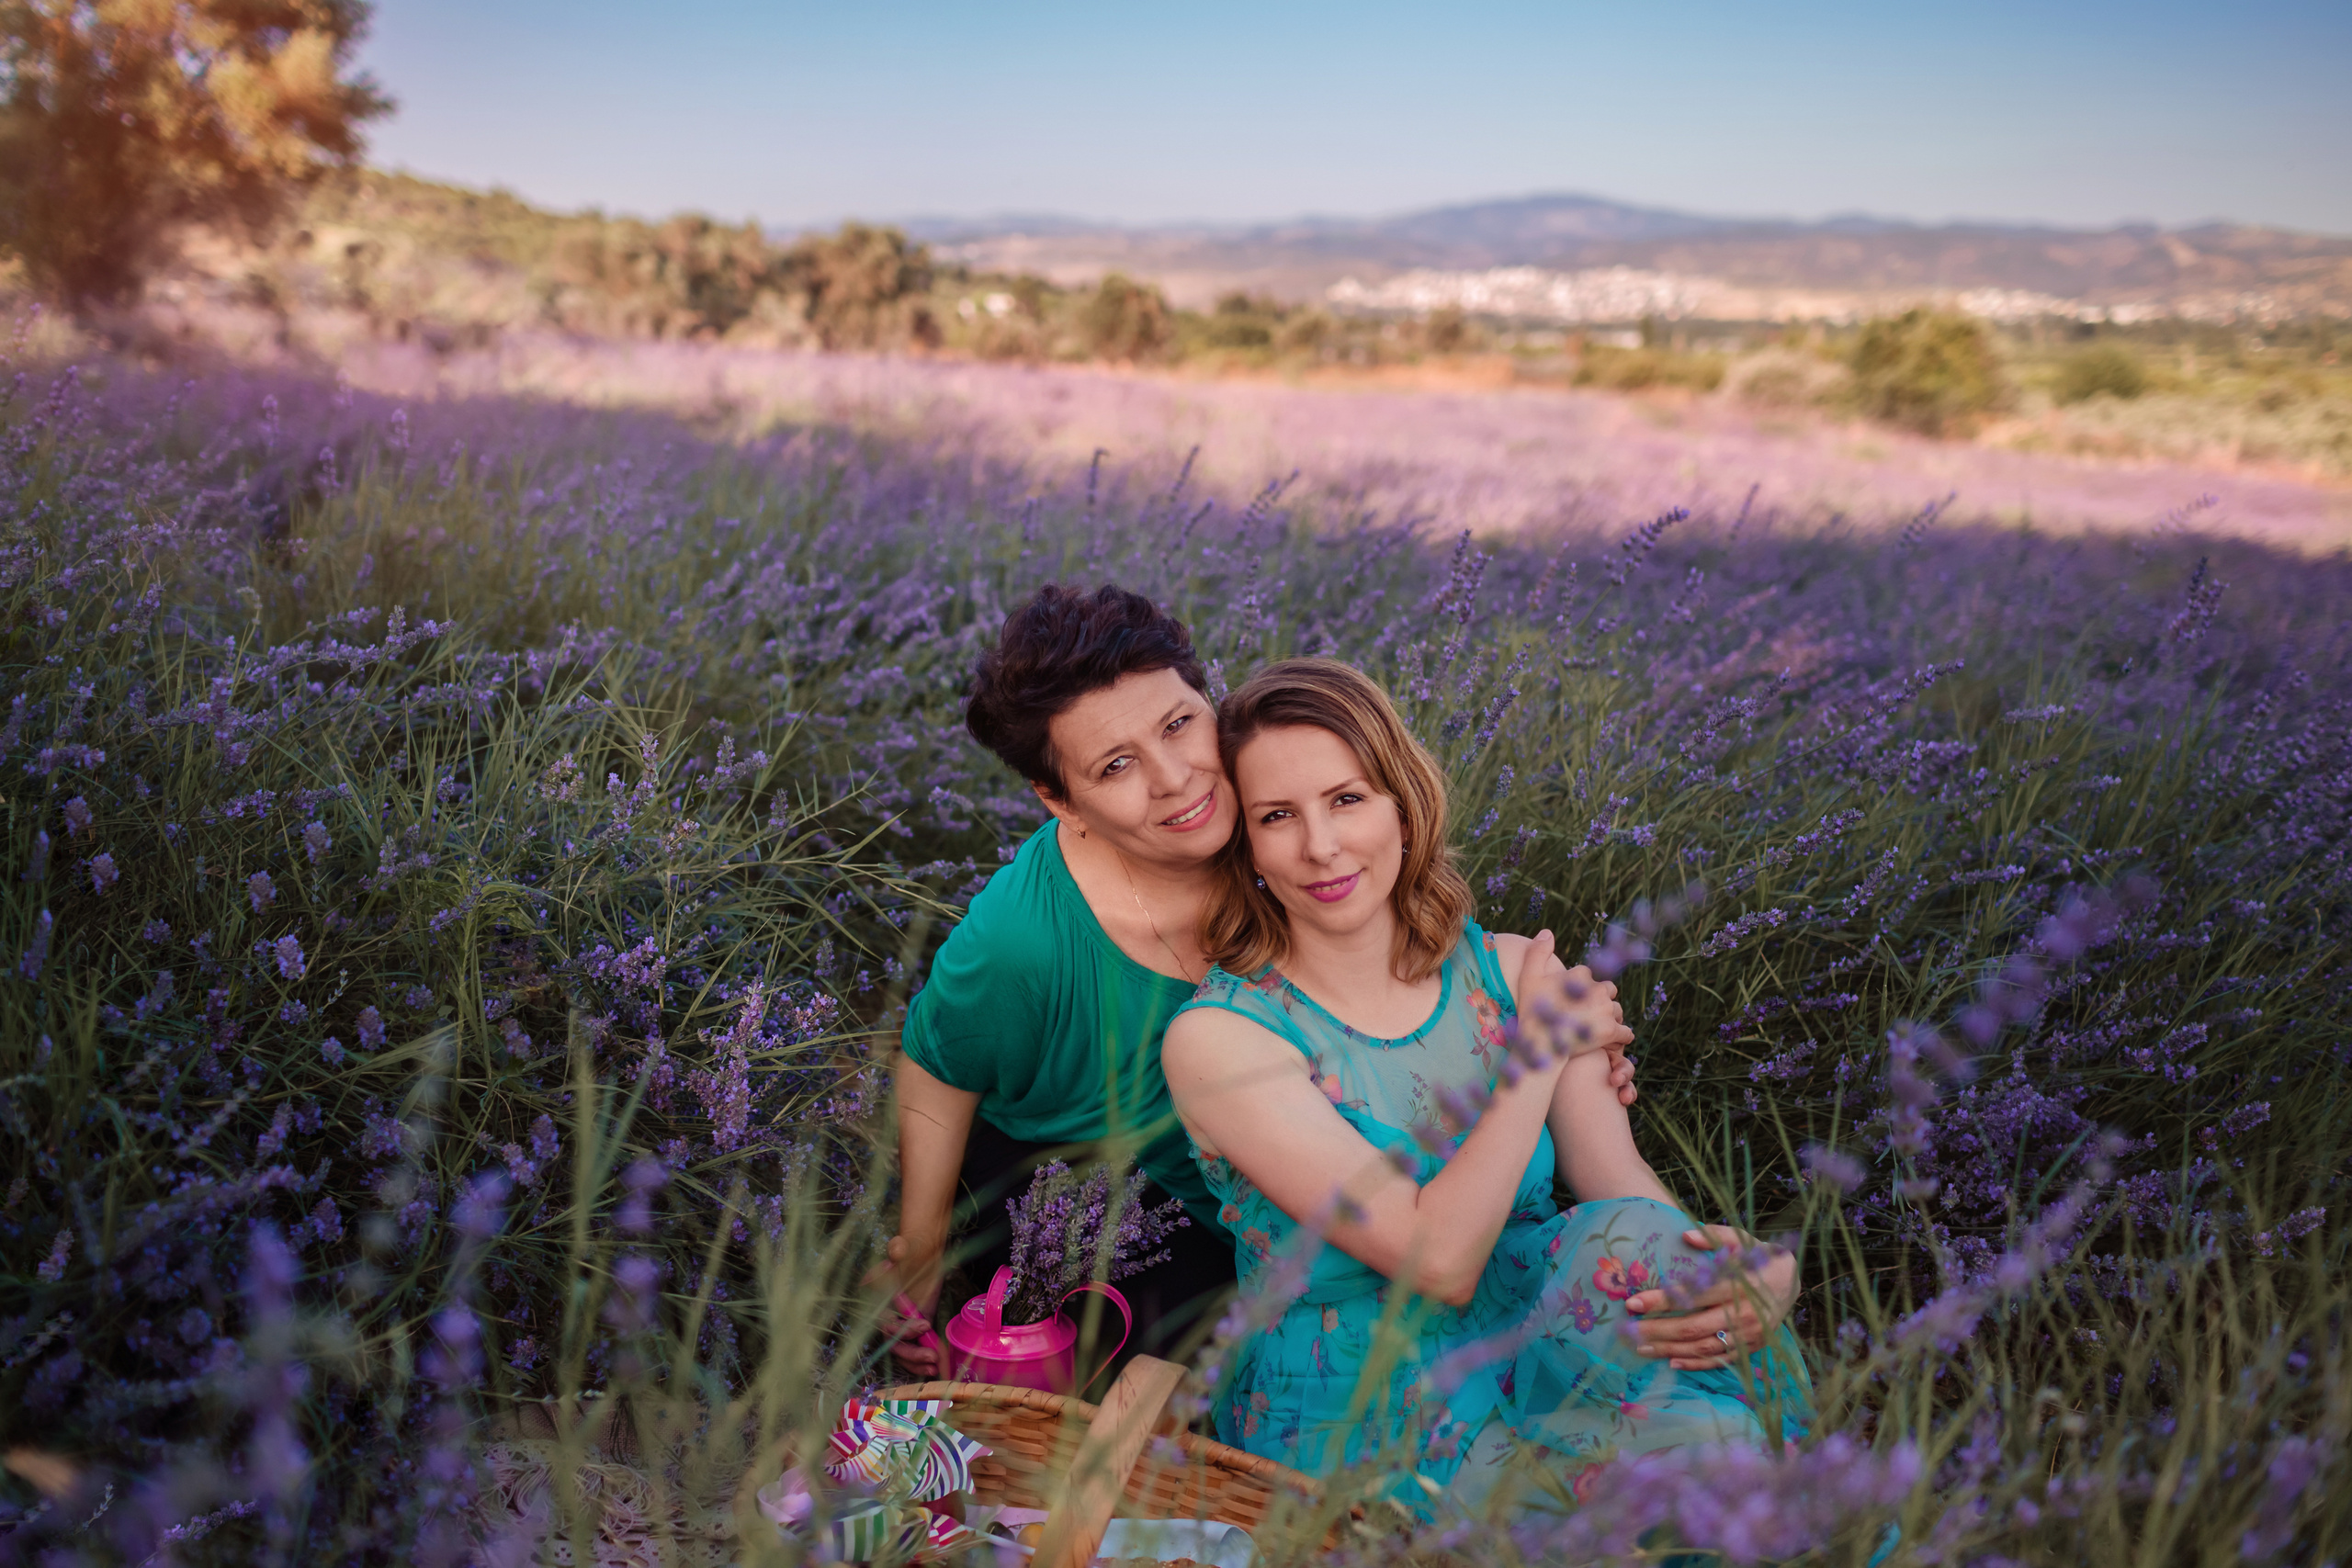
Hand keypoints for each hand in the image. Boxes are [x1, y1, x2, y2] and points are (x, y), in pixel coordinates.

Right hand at [870, 1232, 945, 1376]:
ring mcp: (899, 1323)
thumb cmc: (912, 1248)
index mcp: (876, 1297)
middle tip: (931, 1356)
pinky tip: (935, 1367)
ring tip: (934, 1367)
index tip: (924, 1325)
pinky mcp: (914, 1327)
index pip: (883, 1320)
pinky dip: (921, 1359)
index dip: (901, 1327)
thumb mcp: (906, 1246)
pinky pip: (913, 1348)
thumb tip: (896, 1251)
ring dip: (916, 1362)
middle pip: (891, 1341)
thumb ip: (900, 1249)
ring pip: (901, 1350)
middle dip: (910, 1351)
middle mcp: (883, 1313)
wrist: (924, 1253)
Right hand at [1518, 932, 1636, 1094]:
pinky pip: (1626, 1032)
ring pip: (1617, 1010)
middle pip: (1608, 990)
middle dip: (1600, 999)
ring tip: (1595, 1027)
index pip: (1588, 976)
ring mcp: (1606, 1010)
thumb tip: (1548, 931)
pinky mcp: (1611, 1031)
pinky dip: (1620, 1036)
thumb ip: (1538, 952)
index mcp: (1581, 974)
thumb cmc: (1532, 1010)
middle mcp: (1597, 989)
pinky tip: (1612, 1039)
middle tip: (1585, 1013)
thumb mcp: (1529, 977)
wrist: (1539, 1044)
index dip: (1579, 987)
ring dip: (1610, 1016)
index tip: (1569, 999)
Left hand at [1624, 1226, 1798, 1369]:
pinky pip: (1719, 1361)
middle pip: (1692, 1328)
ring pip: (1702, 1348)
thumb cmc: (1759, 1258)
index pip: (1693, 1297)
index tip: (1633, 1303)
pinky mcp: (1751, 1349)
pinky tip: (1671, 1362)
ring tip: (1641, 1348)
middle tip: (1628, 1331)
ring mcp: (1748, 1336)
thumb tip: (1685, 1235)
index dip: (1661, 1302)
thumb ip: (1715, 1237)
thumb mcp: (1742, 1239)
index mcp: (1738, 1286)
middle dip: (1657, 1330)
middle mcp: (1743, 1315)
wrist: (1792, 1283)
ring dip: (1669, 1350)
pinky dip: (1695, 1364)